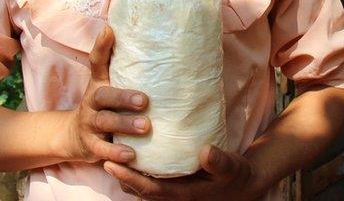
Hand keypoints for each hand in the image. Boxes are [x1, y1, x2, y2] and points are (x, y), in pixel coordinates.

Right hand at [64, 26, 149, 163]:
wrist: (74, 136)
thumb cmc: (103, 106)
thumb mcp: (108, 85)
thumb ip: (123, 67)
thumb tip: (136, 35)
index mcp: (99, 84)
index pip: (97, 61)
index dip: (101, 46)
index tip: (109, 31)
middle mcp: (92, 101)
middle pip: (104, 96)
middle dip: (124, 97)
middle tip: (145, 100)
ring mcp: (89, 123)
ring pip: (105, 122)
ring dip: (125, 125)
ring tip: (145, 127)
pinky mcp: (90, 145)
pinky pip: (102, 149)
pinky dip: (116, 153)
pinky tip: (131, 155)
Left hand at [103, 144, 258, 199]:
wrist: (242, 184)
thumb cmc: (235, 175)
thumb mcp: (232, 167)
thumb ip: (219, 161)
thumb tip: (205, 151)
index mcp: (182, 193)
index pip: (149, 189)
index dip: (129, 178)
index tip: (111, 163)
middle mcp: (173, 194)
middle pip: (137, 188)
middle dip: (118, 174)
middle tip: (101, 153)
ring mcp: (172, 189)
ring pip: (141, 184)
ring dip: (124, 171)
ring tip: (109, 150)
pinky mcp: (173, 182)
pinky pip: (150, 177)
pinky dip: (137, 168)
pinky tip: (131, 150)